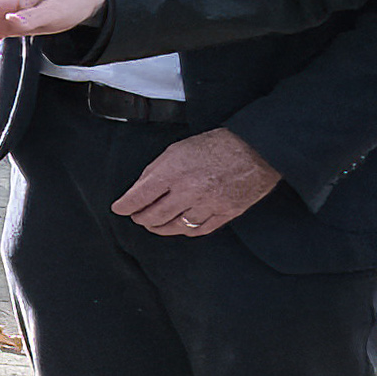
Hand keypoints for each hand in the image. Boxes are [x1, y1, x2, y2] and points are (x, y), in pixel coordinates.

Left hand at [114, 127, 285, 238]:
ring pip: (175, 226)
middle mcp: (188, 190)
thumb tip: (139, 189)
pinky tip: (180, 227)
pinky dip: (186, 230)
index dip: (124, 206)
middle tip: (137, 217)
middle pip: (154, 216)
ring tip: (154, 224)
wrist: (256, 149)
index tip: (119, 209)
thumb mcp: (177, 149)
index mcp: (173, 171)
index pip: (138, 197)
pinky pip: (199, 229)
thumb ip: (156, 170)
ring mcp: (208, 204)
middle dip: (141, 218)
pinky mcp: (226, 213)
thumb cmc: (216, 145)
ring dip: (160, 227)